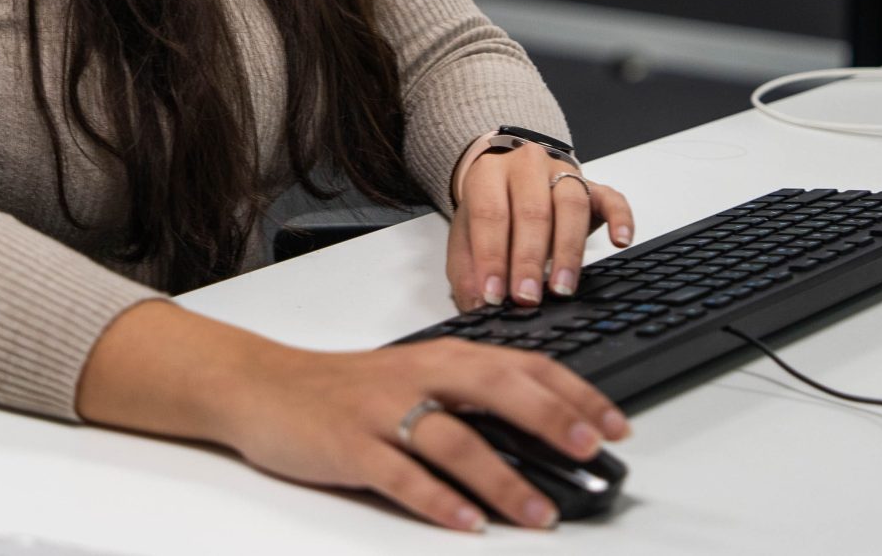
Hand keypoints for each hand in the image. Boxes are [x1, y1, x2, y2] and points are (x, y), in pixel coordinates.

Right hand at [228, 336, 629, 530]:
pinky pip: (401, 476)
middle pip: (499, 391)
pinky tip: (466, 523)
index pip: (524, 367)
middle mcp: (420, 376)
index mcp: (444, 357)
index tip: (617, 422)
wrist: (264, 386)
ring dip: (503, 480)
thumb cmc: (347, 388)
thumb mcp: (416, 379)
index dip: (575, 393)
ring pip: (456, 441)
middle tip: (593, 451)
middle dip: (553, 421)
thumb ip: (472, 399)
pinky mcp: (351, 446)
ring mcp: (384, 411)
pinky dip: (437, 501)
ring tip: (539, 512)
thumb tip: (544, 435)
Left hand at [449, 143, 634, 310]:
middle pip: (532, 211)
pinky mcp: (594, 186)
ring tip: (562, 287)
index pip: (490, 215)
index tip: (493, 294)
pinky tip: (620, 241)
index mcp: (489, 174)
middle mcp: (527, 166)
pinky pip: (612, 199)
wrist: (510, 179)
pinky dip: (620, 219)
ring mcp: (564, 173)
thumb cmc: (490, 212)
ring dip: (567, 250)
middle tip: (527, 297)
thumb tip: (475, 305)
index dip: (492, 257)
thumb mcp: (466, 236)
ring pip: (571, 205)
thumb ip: (468, 270)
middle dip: (529, 259)